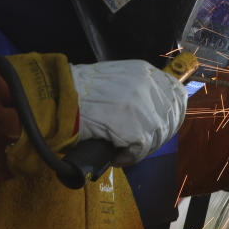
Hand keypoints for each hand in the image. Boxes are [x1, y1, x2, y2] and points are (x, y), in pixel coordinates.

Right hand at [70, 60, 187, 165]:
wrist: (53, 98)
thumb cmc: (74, 90)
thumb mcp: (112, 77)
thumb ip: (133, 88)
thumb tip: (146, 108)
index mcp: (144, 71)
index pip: (175, 93)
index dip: (171, 111)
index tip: (162, 123)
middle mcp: (149, 87)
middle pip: (170, 117)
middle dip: (157, 133)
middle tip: (137, 143)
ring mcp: (144, 108)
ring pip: (155, 137)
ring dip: (139, 147)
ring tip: (121, 149)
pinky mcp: (136, 130)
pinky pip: (138, 151)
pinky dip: (126, 157)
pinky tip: (114, 155)